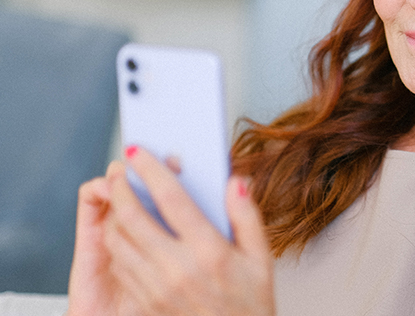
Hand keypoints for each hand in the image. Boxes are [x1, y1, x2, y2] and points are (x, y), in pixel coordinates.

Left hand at [67, 147, 274, 315]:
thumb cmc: (251, 303)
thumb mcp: (261, 258)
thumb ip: (248, 215)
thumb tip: (235, 182)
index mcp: (210, 252)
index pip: (172, 200)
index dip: (151, 170)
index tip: (139, 152)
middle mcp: (178, 269)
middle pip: (132, 216)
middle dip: (120, 186)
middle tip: (120, 170)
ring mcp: (157, 288)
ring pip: (118, 240)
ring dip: (114, 213)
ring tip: (121, 198)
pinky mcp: (146, 303)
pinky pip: (120, 264)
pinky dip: (116, 242)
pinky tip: (126, 231)